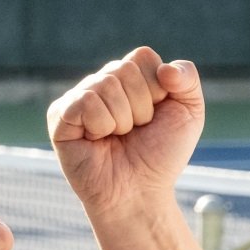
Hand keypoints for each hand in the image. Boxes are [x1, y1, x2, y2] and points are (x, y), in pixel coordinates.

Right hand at [48, 47, 204, 217]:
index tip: (155, 115)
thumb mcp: (190, 113)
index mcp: (129, 76)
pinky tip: (97, 140)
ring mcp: (78, 97)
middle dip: (141, 107)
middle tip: (135, 131)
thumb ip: (188, 78)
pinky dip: (101, 125)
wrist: (139, 192)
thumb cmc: (161, 155)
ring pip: (105, 85)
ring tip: (116, 138)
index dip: (156, 88)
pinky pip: (85, 102)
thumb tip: (164, 68)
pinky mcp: (59, 116)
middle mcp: (102, 82)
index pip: (142, 57)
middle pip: (124, 69)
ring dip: (122, 120)